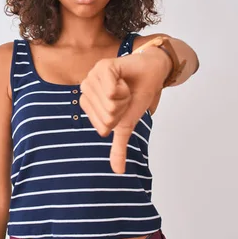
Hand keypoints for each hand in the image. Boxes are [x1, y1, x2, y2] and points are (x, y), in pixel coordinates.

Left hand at [79, 46, 171, 172]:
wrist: (151, 73)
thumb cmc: (137, 96)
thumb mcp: (126, 124)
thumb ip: (118, 146)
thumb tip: (117, 171)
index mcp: (87, 104)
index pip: (103, 127)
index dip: (118, 120)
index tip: (122, 107)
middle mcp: (86, 89)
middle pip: (106, 116)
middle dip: (122, 108)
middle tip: (125, 96)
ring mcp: (92, 76)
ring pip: (110, 104)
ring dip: (124, 97)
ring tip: (124, 87)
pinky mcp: (103, 67)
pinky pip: (113, 91)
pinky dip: (124, 89)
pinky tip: (124, 79)